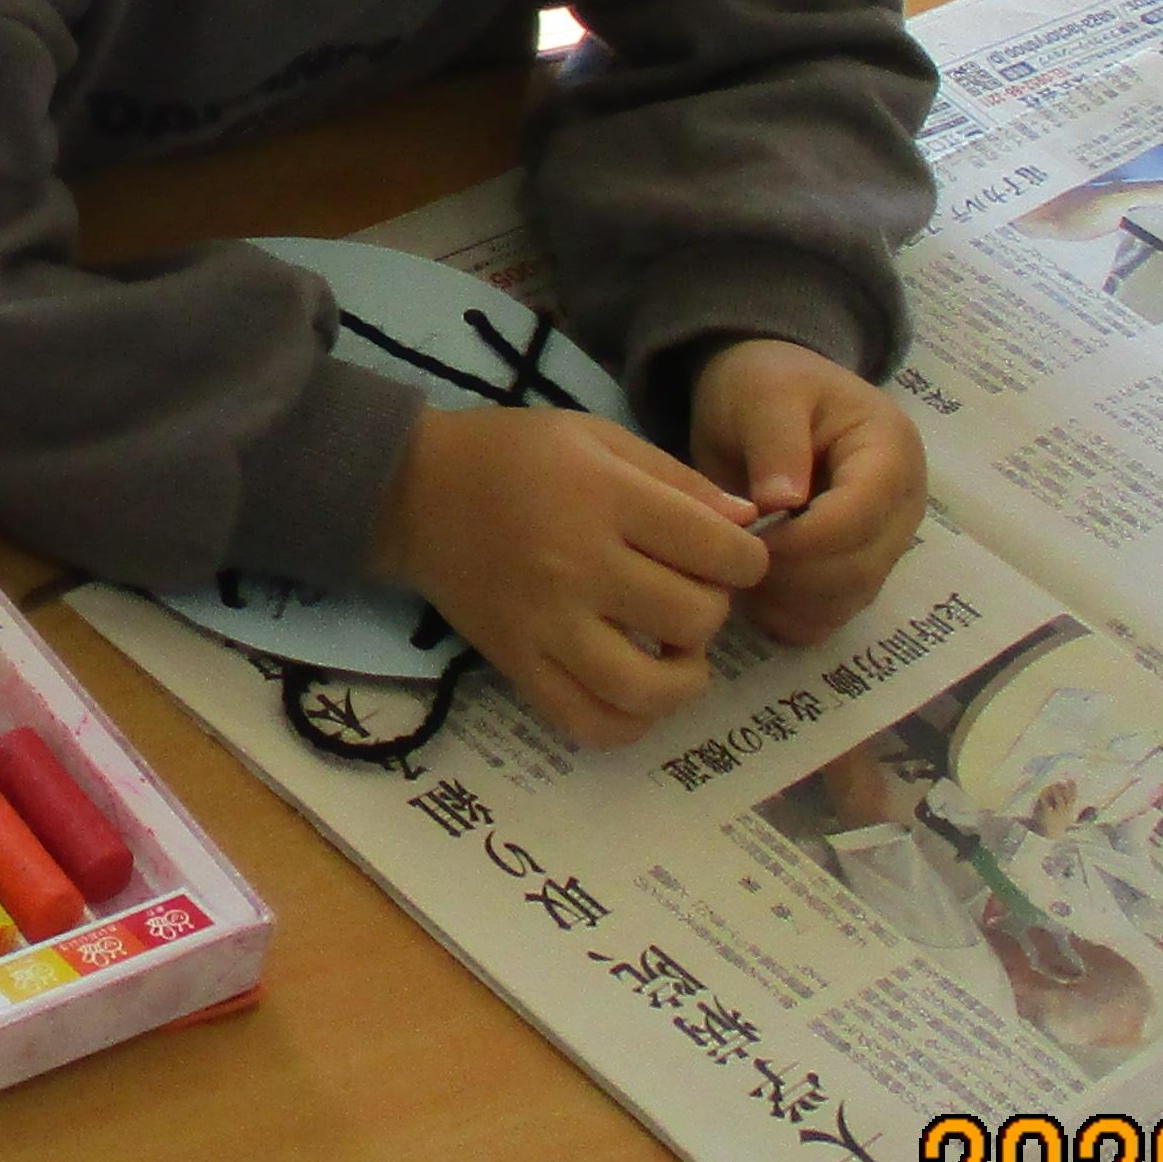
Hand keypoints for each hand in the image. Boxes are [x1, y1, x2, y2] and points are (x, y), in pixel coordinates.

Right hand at [372, 403, 771, 748]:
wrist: (413, 491)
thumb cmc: (513, 455)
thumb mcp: (598, 438)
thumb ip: (679, 479)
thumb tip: (750, 528)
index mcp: (605, 497)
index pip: (720, 552)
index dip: (747, 559)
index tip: (727, 556)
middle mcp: (577, 565)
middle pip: (694, 618)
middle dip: (711, 609)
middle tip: (686, 592)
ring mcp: (544, 625)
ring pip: (649, 687)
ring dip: (682, 678)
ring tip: (673, 653)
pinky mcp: (516, 665)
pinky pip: (589, 723)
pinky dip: (629, 722)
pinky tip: (635, 690)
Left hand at [687, 338, 927, 645]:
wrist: (763, 398)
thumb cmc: (765, 384)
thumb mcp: (763, 393)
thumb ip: (775, 443)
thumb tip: (780, 503)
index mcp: (891, 451)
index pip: (862, 515)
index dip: (803, 538)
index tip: (748, 536)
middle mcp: (902, 505)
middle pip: (860, 568)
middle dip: (791, 574)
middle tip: (732, 557)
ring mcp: (884, 544)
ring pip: (848, 600)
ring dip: (788, 600)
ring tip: (737, 569)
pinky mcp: (858, 573)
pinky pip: (833, 616)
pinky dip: (791, 617)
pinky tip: (752, 594)